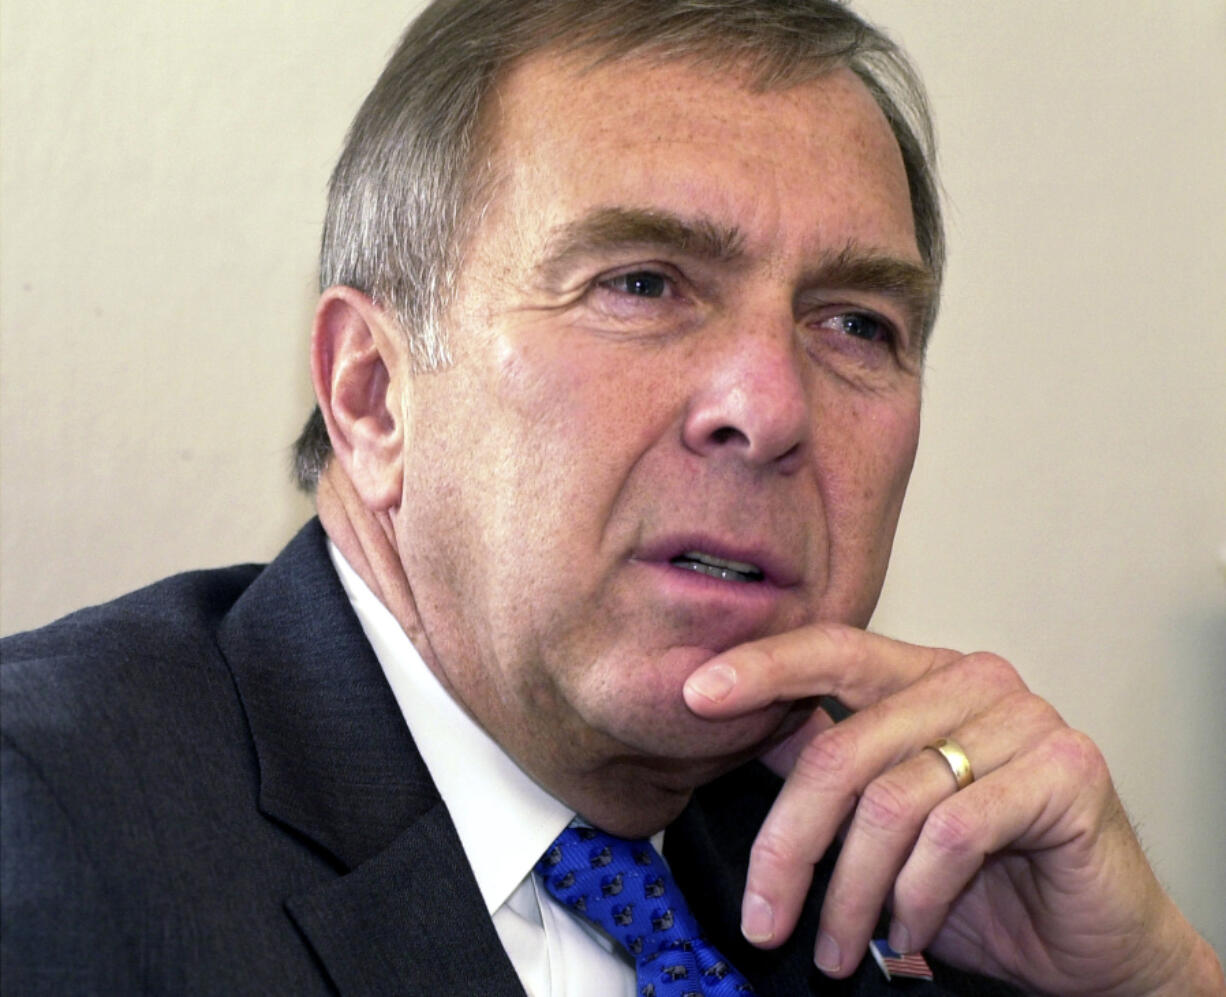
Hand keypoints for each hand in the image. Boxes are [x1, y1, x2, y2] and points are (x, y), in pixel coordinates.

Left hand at [682, 624, 1224, 995]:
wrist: (1089, 943)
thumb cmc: (981, 878)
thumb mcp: (881, 816)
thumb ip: (822, 765)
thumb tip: (734, 734)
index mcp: (925, 675)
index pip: (832, 649)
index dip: (761, 668)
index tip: (694, 697)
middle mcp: (975, 682)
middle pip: (844, 750)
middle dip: (789, 845)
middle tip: (764, 919)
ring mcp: (1026, 719)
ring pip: (892, 801)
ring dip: (851, 893)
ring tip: (839, 948)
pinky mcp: (1068, 769)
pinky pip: (955, 832)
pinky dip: (915, 898)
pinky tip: (907, 936)